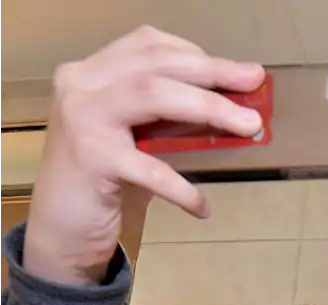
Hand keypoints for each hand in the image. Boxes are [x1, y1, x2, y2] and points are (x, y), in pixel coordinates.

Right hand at [25, 26, 264, 285]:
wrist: (62, 227)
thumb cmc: (108, 179)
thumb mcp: (141, 138)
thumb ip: (175, 119)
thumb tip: (237, 110)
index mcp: (94, 72)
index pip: (148, 46)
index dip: (197, 55)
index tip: (240, 72)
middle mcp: (81, 84)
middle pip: (156, 65)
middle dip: (213, 73)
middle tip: (256, 83)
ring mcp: (82, 118)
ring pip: (152, 95)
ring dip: (209, 108)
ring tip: (250, 126)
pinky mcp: (89, 159)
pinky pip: (149, 169)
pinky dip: (182, 188)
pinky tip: (202, 207)